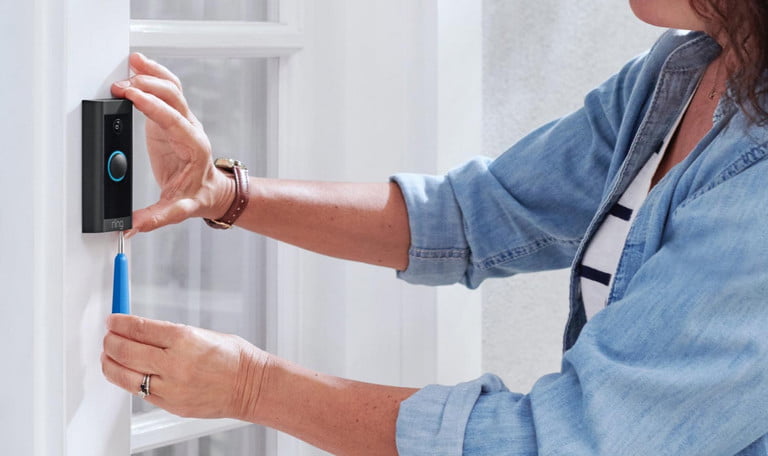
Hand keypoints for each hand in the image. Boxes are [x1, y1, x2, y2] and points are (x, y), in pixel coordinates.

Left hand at [101, 314, 267, 419]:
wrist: (251, 385)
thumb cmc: (234, 358)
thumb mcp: (202, 334)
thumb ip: (171, 335)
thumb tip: (143, 332)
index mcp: (184, 339)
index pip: (139, 328)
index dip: (120, 323)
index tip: (113, 320)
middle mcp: (174, 363)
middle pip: (126, 350)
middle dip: (111, 341)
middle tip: (108, 336)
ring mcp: (171, 387)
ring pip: (125, 376)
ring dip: (111, 364)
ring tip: (108, 357)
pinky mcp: (171, 405)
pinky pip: (140, 392)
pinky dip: (128, 381)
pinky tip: (126, 374)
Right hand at [111, 53, 234, 235]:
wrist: (213, 192)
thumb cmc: (200, 196)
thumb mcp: (181, 209)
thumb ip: (158, 217)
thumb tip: (134, 225)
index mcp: (195, 147)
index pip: (174, 120)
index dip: (154, 106)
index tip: (133, 96)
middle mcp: (191, 129)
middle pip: (174, 98)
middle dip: (148, 87)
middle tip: (121, 85)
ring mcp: (182, 121)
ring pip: (173, 89)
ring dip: (154, 74)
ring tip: (132, 63)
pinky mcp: (173, 119)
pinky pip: (166, 92)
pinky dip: (153, 77)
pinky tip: (138, 67)